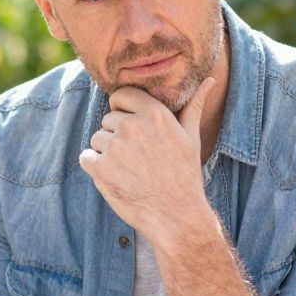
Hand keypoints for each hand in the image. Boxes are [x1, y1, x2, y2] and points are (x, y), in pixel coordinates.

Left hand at [79, 79, 214, 241]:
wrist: (176, 216)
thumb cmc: (185, 175)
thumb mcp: (191, 137)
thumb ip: (193, 105)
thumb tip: (210, 79)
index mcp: (154, 113)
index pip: (121, 95)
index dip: (123, 110)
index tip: (132, 129)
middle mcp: (132, 126)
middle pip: (108, 120)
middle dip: (117, 136)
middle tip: (138, 159)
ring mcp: (115, 147)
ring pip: (96, 139)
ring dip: (106, 154)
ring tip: (130, 170)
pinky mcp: (100, 168)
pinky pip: (86, 158)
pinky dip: (95, 168)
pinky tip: (116, 179)